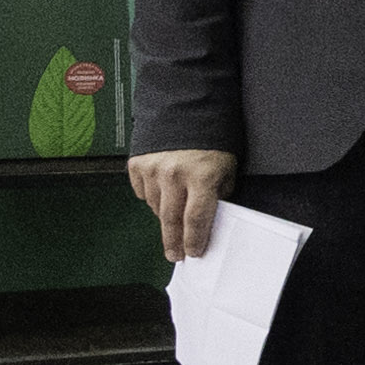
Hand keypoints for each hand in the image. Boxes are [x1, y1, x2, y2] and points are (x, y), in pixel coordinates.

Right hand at [129, 147, 234, 264]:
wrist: (186, 108)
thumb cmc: (213, 139)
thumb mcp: (227, 166)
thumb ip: (219, 192)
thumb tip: (209, 216)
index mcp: (201, 176)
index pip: (196, 219)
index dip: (195, 240)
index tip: (194, 253)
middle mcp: (173, 174)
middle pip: (171, 219)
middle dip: (174, 241)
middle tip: (175, 255)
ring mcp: (152, 169)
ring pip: (155, 207)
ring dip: (165, 218)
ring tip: (173, 222)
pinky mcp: (136, 164)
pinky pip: (142, 192)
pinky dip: (152, 198)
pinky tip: (163, 194)